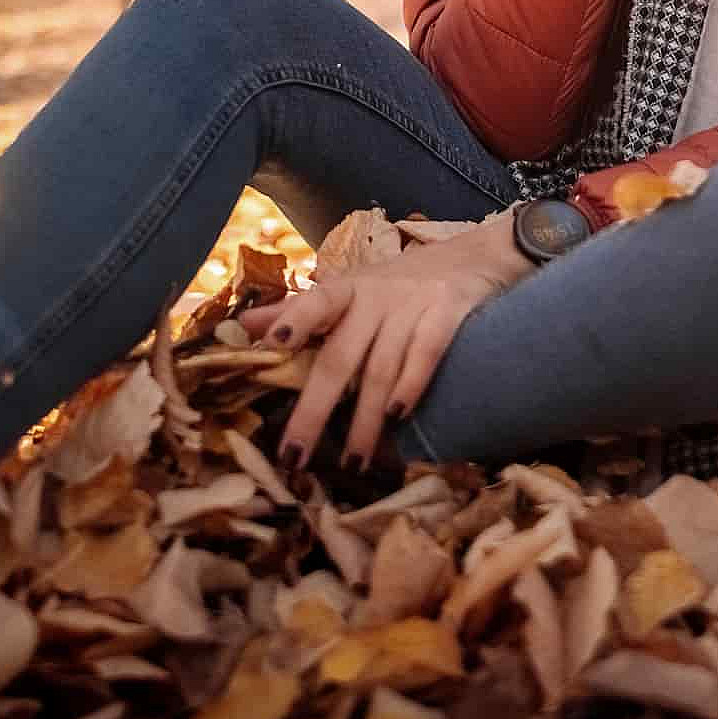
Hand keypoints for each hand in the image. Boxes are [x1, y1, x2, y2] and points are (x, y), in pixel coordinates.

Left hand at [237, 212, 531, 468]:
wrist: (475, 255)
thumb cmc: (399, 283)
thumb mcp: (352, 289)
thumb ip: (300, 310)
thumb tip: (242, 325)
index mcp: (347, 289)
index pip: (317, 301)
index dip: (296, 318)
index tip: (273, 341)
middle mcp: (376, 296)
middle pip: (341, 356)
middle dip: (315, 409)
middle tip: (294, 456)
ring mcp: (414, 304)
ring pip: (381, 368)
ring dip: (365, 419)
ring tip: (352, 462)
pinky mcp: (449, 311)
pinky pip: (427, 352)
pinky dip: (412, 384)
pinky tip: (400, 416)